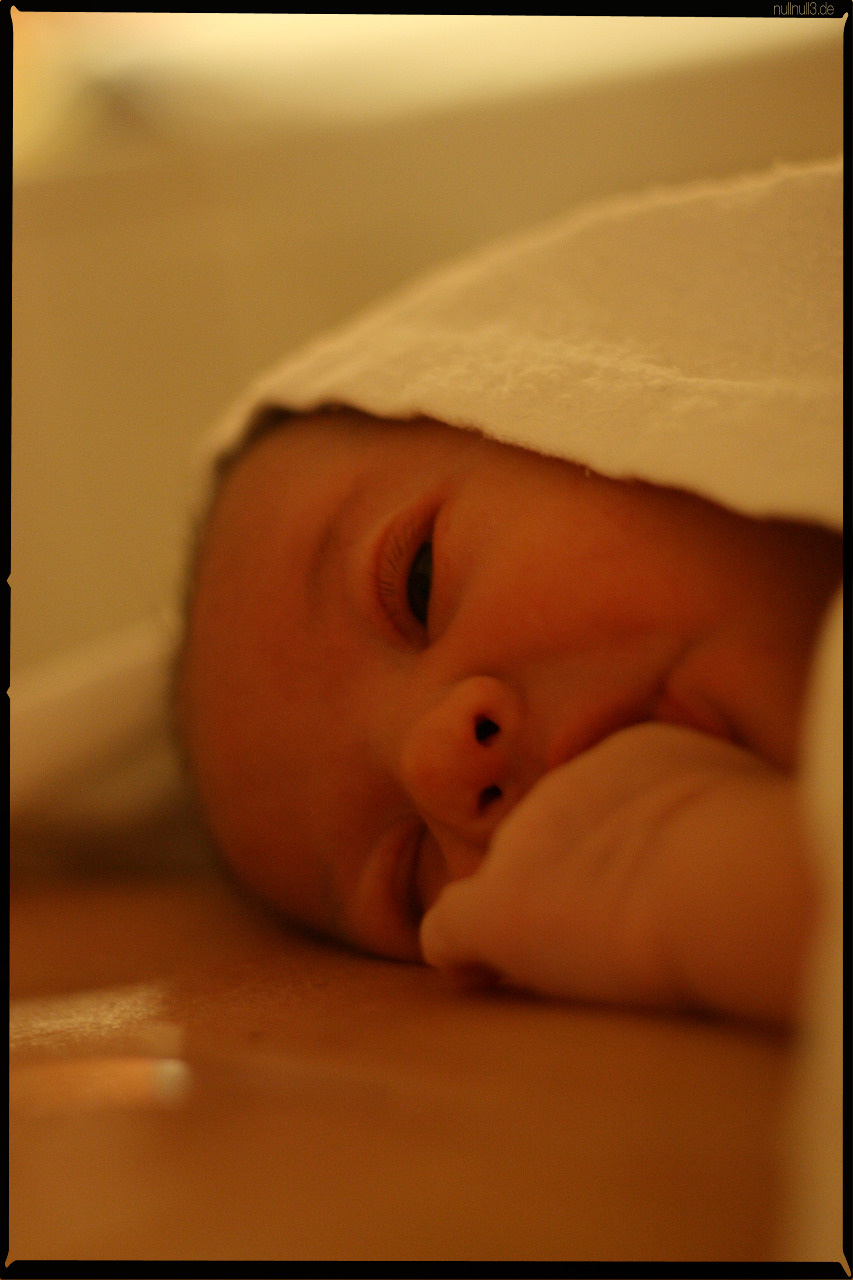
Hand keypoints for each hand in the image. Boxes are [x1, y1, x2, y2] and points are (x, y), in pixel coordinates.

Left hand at [420, 723, 815, 1022]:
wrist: (723, 873)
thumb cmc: (759, 852)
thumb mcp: (748, 811)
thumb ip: (711, 827)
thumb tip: (716, 868)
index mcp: (629, 760)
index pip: (598, 813)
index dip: (616, 861)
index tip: (653, 897)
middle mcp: (562, 791)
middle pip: (548, 849)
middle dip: (571, 894)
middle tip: (621, 943)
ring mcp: (521, 847)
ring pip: (507, 892)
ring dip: (531, 931)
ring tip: (576, 973)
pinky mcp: (497, 907)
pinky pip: (448, 934)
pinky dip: (463, 961)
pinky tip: (485, 982)